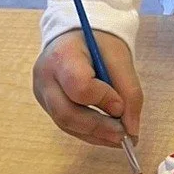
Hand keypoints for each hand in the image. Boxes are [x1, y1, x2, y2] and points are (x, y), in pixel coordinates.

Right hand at [33, 29, 143, 148]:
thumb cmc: (100, 43)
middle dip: (98, 128)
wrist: (78, 36)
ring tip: (120, 137)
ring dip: (95, 135)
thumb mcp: (120, 58)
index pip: (79, 85)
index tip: (121, 107)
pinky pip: (67, 125)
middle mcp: (45, 76)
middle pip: (67, 113)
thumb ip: (129, 92)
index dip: (102, 100)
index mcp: (63, 55)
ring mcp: (42, 92)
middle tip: (124, 136)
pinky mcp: (47, 104)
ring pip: (66, 124)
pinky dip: (89, 133)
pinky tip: (107, 134)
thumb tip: (131, 131)